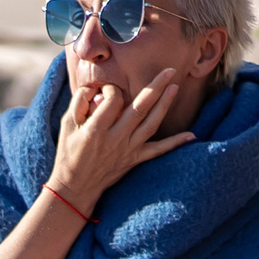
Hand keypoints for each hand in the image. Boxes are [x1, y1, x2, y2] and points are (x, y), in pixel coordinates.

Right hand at [48, 68, 189, 209]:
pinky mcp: (134, 160)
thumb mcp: (67, 125)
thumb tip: (97, 88)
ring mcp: (127, 150)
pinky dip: (174, 143)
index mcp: (96, 129)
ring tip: (175, 87)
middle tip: (170, 71)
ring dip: (164, 105)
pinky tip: (191, 135)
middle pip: (139, 108)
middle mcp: (115, 139)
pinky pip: (157, 151)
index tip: (106, 90)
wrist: (76, 187)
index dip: (111, 89)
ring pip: (151, 125)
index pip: (112, 100)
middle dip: (155, 87)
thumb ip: (80, 103)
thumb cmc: (69, 152)